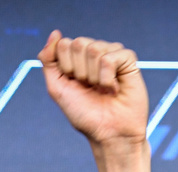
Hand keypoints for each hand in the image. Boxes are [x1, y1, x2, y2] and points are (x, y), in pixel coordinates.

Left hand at [37, 30, 148, 150]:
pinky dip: (107, 78)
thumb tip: (55, 32)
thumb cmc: (85, 114)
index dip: (66, 67)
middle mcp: (94, 53)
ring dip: (94, 77)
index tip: (75, 84)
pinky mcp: (128, 61)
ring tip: (102, 90)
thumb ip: (49, 60)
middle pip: (78, 43)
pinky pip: (111, 57)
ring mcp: (112, 54)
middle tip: (90, 88)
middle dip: (80, 72)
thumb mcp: (57, 88)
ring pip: (94, 49)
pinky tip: (114, 89)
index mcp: (76, 58)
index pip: (64, 44)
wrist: (108, 133)